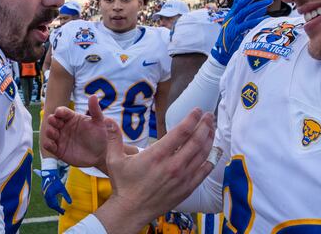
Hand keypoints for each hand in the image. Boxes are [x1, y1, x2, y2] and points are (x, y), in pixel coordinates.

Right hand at [34, 168, 70, 213]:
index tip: (64, 212)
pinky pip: (48, 201)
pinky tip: (56, 204)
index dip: (59, 209)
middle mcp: (46, 196)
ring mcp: (44, 195)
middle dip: (57, 209)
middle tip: (63, 211)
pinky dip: (52, 203)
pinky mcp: (44, 193)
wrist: (49, 175)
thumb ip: (66, 196)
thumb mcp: (62, 188)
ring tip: (60, 209)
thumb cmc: (56, 181)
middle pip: (51, 206)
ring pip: (49, 204)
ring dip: (54, 207)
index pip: (55, 205)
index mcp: (50, 196)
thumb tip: (70, 203)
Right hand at [42, 95, 108, 169]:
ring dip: (49, 131)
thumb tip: (93, 96)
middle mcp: (64, 127)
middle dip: (51, 120)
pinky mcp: (58, 150)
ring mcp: (61, 138)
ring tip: (54, 133)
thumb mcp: (99, 122)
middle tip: (54, 122)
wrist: (100, 155)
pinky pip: (49, 146)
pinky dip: (48, 144)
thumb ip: (95, 110)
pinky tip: (51, 144)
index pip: (62, 112)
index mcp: (72, 118)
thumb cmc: (99, 137)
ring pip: (49, 132)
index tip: (59, 112)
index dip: (60, 111)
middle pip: (53, 120)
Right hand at [95, 108, 216, 232]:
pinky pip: (203, 171)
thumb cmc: (123, 184)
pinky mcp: (186, 188)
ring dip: (209, 139)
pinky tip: (213, 151)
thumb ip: (113, 137)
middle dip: (205, 125)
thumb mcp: (114, 159)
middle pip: (196, 140)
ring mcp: (182, 178)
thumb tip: (107, 119)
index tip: (196, 110)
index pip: (181, 132)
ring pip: (202, 154)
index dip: (191, 118)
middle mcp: (173, 165)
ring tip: (211, 128)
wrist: (131, 210)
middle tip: (209, 115)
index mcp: (157, 155)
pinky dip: (210, 159)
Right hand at [211, 0, 271, 64]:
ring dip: (258, 5)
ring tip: (269, 1)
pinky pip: (246, 24)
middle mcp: (232, 15)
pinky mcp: (234, 31)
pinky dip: (255, 20)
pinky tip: (264, 18)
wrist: (221, 52)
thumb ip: (252, 16)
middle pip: (243, 1)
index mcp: (233, 12)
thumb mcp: (242, 25)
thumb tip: (263, 9)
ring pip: (246, 10)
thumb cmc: (232, 38)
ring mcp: (233, 22)